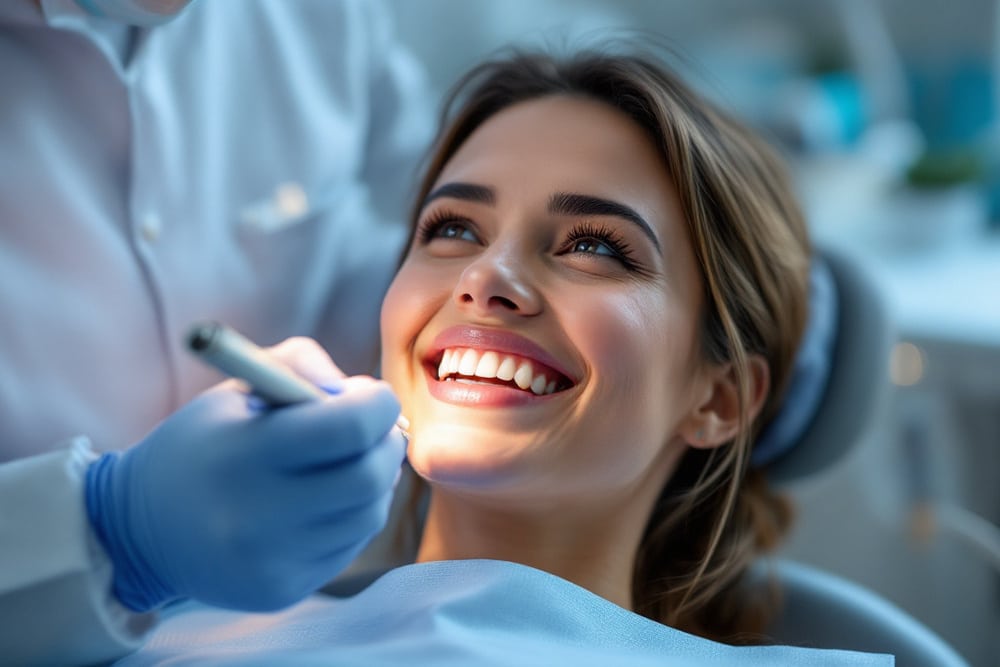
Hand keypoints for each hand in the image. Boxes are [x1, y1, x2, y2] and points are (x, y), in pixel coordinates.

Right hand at [85, 338, 405, 611]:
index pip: (349, 428)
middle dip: (386, 444)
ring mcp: (271, 560)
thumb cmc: (203, 441)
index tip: (373, 397)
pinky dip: (352, 516)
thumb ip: (303, 366)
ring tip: (347, 463)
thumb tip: (364, 394)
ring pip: (369, 513)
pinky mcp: (282, 590)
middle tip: (375, 432)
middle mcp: (258, 514)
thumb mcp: (237, 385)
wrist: (141, 529)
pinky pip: (350, 546)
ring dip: (375, 481)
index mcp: (245, 452)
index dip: (378, 405)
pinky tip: (324, 502)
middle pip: (369, 476)